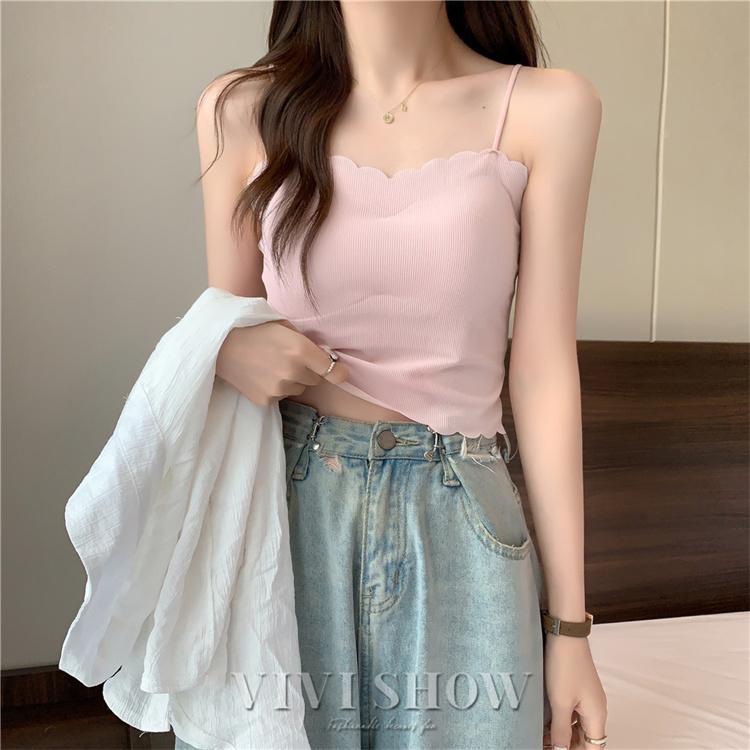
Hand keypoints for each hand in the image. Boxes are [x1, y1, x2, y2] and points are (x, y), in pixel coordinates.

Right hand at [215, 319, 348, 405]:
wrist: (218, 344)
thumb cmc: (253, 328)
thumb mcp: (284, 325)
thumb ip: (306, 341)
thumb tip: (324, 356)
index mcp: (300, 350)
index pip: (333, 371)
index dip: (339, 372)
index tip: (340, 372)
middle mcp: (293, 372)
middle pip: (315, 379)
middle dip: (308, 371)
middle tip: (289, 358)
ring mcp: (279, 389)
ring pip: (298, 388)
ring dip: (292, 380)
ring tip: (271, 365)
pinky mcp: (266, 400)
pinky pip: (281, 396)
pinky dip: (276, 388)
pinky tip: (261, 375)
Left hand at [542, 634, 606, 749]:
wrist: (565, 634)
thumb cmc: (565, 664)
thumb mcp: (561, 701)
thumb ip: (562, 730)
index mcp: (597, 715)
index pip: (592, 748)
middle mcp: (596, 709)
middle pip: (585, 739)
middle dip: (567, 745)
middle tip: (545, 745)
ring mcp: (587, 698)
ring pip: (578, 726)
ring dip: (563, 734)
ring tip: (542, 737)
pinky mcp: (578, 689)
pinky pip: (573, 712)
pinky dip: (561, 720)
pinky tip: (546, 722)